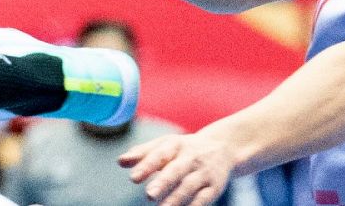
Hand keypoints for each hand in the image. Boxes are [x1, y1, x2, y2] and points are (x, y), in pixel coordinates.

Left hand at [119, 132, 235, 205]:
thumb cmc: (185, 149)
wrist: (224, 147)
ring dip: (176, 199)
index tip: (133, 178)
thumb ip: (143, 153)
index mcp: (175, 145)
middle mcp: (191, 158)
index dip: (146, 166)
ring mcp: (204, 173)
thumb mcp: (166, 145)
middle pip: (176, 170)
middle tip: (149, 194)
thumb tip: (120, 162)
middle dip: (163, 182)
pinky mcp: (215, 187)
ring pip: (189, 186)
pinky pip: (204, 199)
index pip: (160, 155)